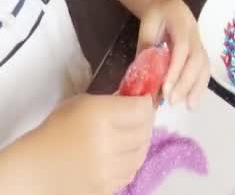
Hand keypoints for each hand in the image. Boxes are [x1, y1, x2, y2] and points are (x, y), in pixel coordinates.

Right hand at [31, 94, 153, 194]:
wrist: (34, 168)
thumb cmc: (56, 130)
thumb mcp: (82, 103)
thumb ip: (111, 101)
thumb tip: (135, 101)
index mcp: (100, 116)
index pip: (140, 108)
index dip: (146, 103)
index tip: (143, 101)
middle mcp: (107, 142)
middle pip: (144, 131)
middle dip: (146, 122)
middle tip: (141, 118)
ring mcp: (107, 169)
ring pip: (141, 154)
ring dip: (142, 143)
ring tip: (135, 136)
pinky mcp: (105, 188)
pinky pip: (130, 172)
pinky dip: (131, 162)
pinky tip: (124, 155)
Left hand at [137, 0, 209, 109]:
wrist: (168, 3)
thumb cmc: (156, 13)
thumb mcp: (146, 24)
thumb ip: (146, 44)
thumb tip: (143, 73)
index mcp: (182, 23)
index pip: (182, 48)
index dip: (176, 69)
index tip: (165, 88)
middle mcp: (195, 34)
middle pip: (196, 59)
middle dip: (186, 82)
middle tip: (172, 101)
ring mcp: (200, 43)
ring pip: (204, 65)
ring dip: (197, 87)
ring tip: (188, 106)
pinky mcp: (200, 51)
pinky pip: (204, 69)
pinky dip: (200, 86)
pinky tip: (193, 101)